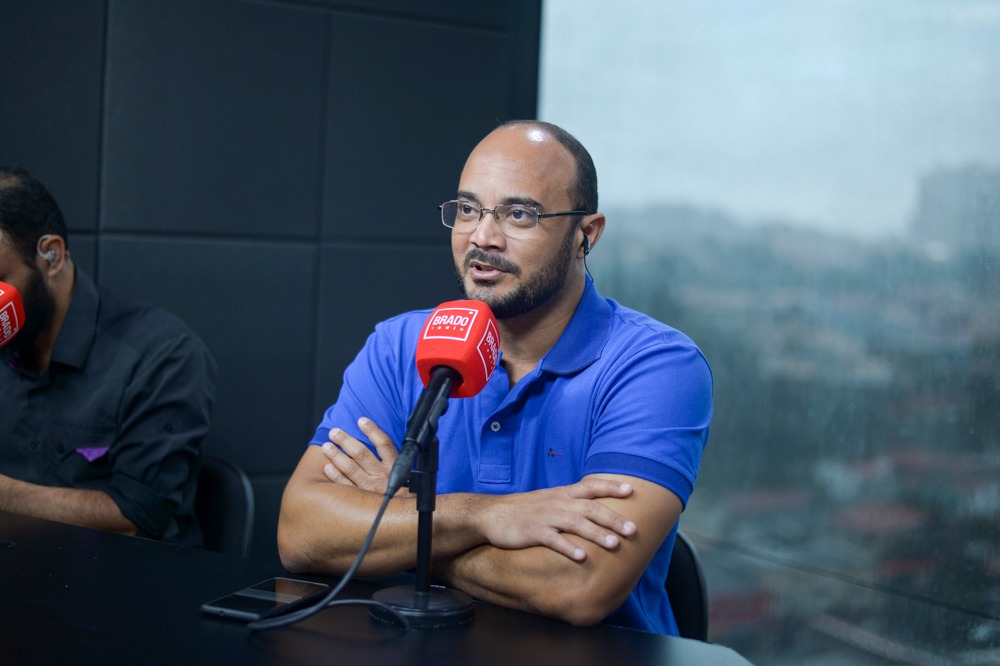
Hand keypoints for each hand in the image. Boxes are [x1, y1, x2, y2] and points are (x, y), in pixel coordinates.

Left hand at [319, 417, 410, 495]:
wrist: (404, 514)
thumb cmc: (402, 490)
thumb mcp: (405, 471)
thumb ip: (391, 457)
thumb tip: (377, 437)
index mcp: (394, 465)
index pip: (384, 443)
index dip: (372, 430)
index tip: (361, 420)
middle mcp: (382, 475)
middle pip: (362, 454)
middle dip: (346, 440)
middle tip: (334, 432)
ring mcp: (371, 487)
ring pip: (351, 468)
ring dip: (336, 455)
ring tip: (326, 446)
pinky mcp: (362, 498)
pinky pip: (346, 485)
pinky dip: (336, 476)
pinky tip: (328, 467)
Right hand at [470, 478, 636, 561]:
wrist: (492, 515)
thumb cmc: (524, 510)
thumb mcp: (549, 499)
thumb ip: (570, 501)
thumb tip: (594, 505)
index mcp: (562, 494)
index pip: (590, 487)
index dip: (610, 488)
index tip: (630, 490)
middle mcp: (557, 503)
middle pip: (589, 508)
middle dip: (612, 518)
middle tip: (633, 529)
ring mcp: (545, 517)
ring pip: (575, 523)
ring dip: (596, 534)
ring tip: (614, 544)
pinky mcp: (533, 532)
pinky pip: (553, 540)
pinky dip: (568, 548)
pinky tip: (582, 558)